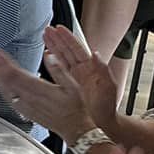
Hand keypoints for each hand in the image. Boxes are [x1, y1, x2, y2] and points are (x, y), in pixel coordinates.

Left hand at [0, 48, 94, 142]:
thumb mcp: (72, 86)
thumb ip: (59, 70)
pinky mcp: (25, 112)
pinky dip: (1, 89)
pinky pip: (9, 100)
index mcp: (41, 90)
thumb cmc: (74, 107)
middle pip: (8, 81)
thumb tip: (49, 55)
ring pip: (6, 90)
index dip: (5, 63)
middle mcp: (31, 99)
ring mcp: (27, 107)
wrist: (74, 128)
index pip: (18, 74)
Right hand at [41, 24, 122, 138]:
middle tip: (48, 30)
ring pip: (61, 58)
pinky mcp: (68, 85)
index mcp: (91, 69)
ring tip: (45, 37)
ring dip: (53, 46)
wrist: (102, 123)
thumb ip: (103, 71)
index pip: (77, 49)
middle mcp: (82, 71)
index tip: (60, 29)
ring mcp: (74, 78)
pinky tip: (46, 55)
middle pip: (67, 51)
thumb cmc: (107, 108)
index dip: (68, 38)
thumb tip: (96, 55)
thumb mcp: (108, 88)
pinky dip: (51, 61)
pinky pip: (58, 70)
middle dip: (57, 39)